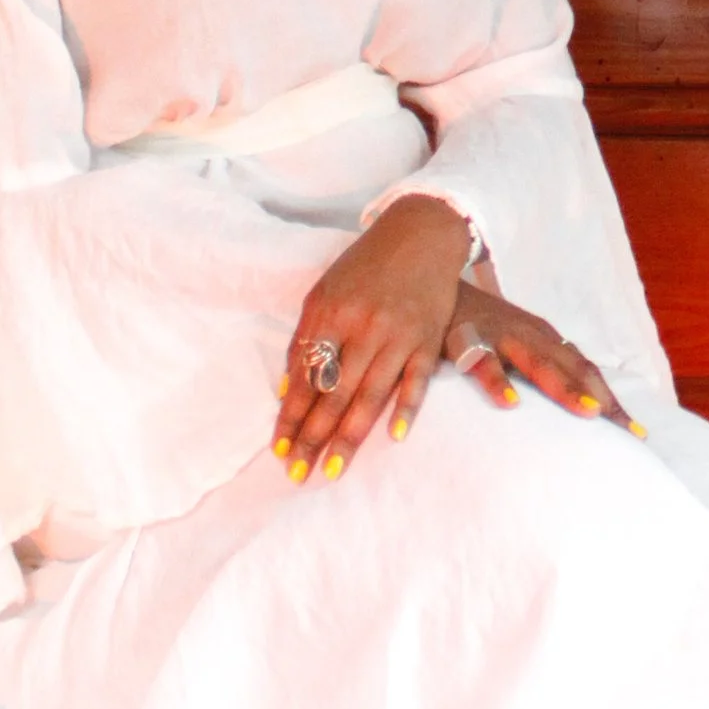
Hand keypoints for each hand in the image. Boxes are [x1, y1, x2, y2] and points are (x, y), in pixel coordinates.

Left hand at [278, 197, 473, 478]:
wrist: (420, 234)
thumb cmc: (364, 266)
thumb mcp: (323, 293)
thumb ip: (306, 339)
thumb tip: (286, 390)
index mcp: (330, 313)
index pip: (305, 376)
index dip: (291, 415)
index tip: (279, 449)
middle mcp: (363, 326)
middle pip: (335, 392)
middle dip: (314, 436)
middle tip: (299, 474)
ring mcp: (399, 334)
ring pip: (371, 394)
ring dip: (351, 435)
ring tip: (334, 468)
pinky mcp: (428, 338)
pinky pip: (417, 380)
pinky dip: (407, 408)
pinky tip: (394, 437)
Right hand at [444, 280, 638, 437]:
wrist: (439, 287)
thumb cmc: (483, 327)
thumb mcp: (517, 346)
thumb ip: (540, 371)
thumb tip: (571, 407)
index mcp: (547, 340)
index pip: (587, 371)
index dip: (611, 400)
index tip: (636, 432)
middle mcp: (533, 336)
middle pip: (574, 369)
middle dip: (601, 398)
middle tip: (625, 429)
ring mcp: (502, 336)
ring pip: (539, 364)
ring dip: (565, 388)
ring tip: (588, 413)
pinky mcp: (467, 340)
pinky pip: (484, 364)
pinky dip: (499, 383)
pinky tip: (510, 403)